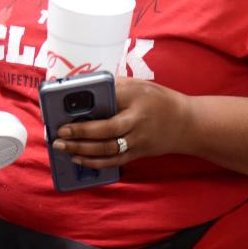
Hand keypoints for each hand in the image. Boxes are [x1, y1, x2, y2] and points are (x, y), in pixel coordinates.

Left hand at [51, 77, 192, 168]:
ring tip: (62, 147)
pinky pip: (114, 161)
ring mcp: (138, 140)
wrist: (188, 124)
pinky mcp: (138, 154)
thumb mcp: (139, 85)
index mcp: (136, 99)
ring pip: (107, 149)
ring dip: (82, 150)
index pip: (108, 101)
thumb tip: (83, 87)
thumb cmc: (159, 100)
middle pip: (105, 130)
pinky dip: (95, 162)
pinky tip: (78, 159)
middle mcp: (138, 121)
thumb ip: (114, 87)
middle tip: (58, 134)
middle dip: (79, 133)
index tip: (65, 110)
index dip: (86, 105)